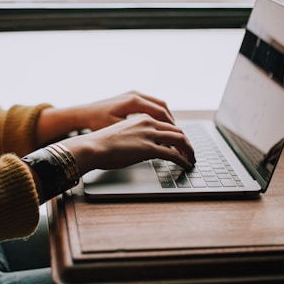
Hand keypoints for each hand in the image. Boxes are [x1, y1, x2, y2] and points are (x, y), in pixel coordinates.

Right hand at [60, 114, 194, 175]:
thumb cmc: (101, 143)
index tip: (180, 143)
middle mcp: (148, 123)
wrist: (92, 147)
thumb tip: (140, 147)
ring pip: (180, 140)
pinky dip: (183, 160)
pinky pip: (173, 154)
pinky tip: (186, 165)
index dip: (177, 134)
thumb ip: (135, 136)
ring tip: (191, 159)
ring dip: (189, 150)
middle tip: (190, 152)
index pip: (166, 124)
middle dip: (186, 142)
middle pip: (177, 130)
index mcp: (141, 118)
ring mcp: (149, 135)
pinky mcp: (149, 149)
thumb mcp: (121, 134)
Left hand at [74, 90, 174, 130]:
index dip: (171, 127)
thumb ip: (137, 134)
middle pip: (163, 107)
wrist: (83, 113)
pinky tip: (157, 125)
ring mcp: (133, 94)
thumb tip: (155, 142)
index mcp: (134, 102)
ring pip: (158, 104)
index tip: (177, 138)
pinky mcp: (130, 97)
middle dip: (171, 122)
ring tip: (170, 131)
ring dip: (165, 118)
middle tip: (178, 136)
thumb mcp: (118, 130)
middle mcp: (135, 95)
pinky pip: (150, 104)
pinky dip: (157, 114)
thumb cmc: (96, 122)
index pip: (161, 113)